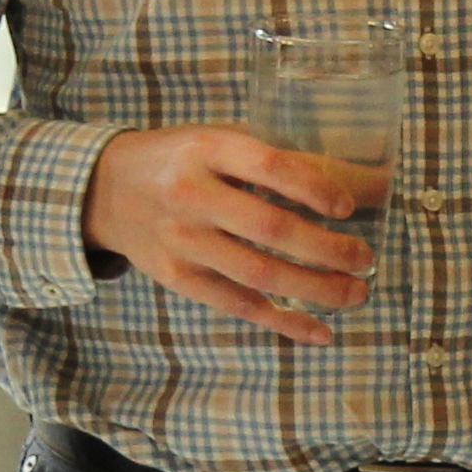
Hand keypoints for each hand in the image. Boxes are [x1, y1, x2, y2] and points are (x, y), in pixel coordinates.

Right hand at [81, 127, 383, 343]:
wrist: (106, 188)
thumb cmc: (181, 160)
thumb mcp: (219, 140)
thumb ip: (279, 159)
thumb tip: (366, 184)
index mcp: (207, 149)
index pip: (268, 166)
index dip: (314, 186)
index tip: (348, 206)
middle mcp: (192, 194)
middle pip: (270, 228)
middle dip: (328, 249)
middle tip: (365, 258)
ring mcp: (182, 241)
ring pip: (259, 273)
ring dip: (316, 289)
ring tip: (357, 292)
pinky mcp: (178, 278)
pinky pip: (238, 305)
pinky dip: (283, 321)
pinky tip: (320, 330)